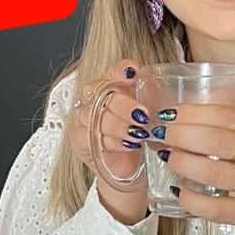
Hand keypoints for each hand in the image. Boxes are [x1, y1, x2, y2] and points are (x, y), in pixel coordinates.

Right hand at [68, 58, 150, 201]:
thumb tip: (154, 80)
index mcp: (111, 85)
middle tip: (143, 114)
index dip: (121, 70)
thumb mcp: (149, 112)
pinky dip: (113, 141)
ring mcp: (84, 118)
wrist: (128, 165)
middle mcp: (94, 98)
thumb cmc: (137, 135)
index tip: (134, 72)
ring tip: (139, 134)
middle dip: (124, 104)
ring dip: (120, 125)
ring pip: (96, 115)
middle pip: (101, 93)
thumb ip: (150, 94)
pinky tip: (128, 145)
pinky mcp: (80, 139)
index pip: (112, 71)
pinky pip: (91, 136)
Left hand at [147, 73, 234, 234]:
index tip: (172, 111)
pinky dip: (192, 199)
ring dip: (183, 162)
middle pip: (216, 138)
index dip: (195, 112)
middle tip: (160, 131)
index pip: (228, 114)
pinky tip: (179, 191)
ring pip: (212, 171)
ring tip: (167, 156)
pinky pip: (214, 206)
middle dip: (181, 133)